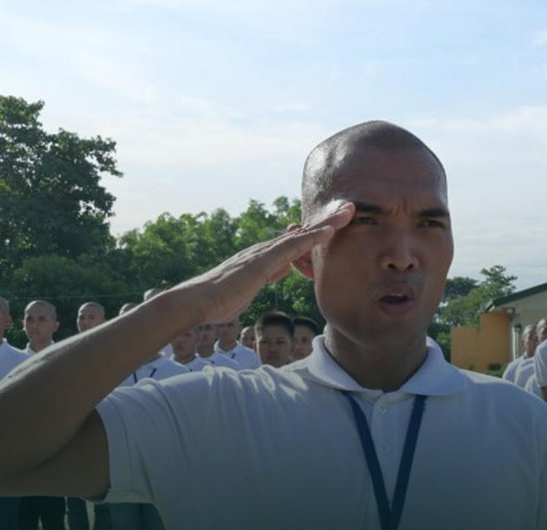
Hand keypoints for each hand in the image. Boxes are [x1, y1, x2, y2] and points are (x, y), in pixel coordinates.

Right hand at [176, 201, 349, 324]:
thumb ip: (268, 274)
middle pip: (302, 233)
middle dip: (327, 222)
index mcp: (263, 257)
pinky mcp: (262, 262)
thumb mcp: (251, 286)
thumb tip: (284, 267)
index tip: (335, 225)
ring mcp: (263, 254)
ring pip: (301, 236)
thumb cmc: (219, 299)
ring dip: (326, 224)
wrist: (196, 302)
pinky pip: (292, 248)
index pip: (295, 242)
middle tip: (349, 209)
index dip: (316, 233)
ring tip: (348, 212)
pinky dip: (312, 238)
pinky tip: (329, 231)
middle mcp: (264, 250)